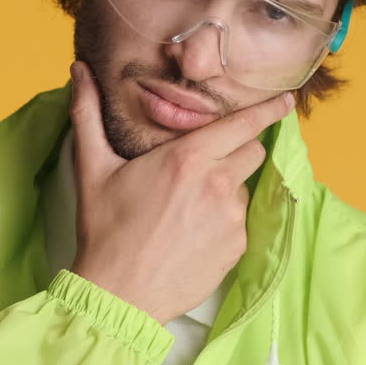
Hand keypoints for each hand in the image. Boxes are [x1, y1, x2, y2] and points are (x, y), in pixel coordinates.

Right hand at [66, 61, 294, 324]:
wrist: (119, 294)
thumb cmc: (105, 229)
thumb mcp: (92, 168)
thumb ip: (87, 113)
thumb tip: (78, 70)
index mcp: (188, 158)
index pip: (245, 123)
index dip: (269, 109)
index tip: (287, 100)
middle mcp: (218, 184)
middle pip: (254, 151)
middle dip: (240, 147)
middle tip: (209, 158)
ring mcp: (232, 219)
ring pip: (243, 187)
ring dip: (226, 186)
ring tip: (188, 205)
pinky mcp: (237, 247)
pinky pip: (240, 221)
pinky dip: (223, 219)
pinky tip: (192, 231)